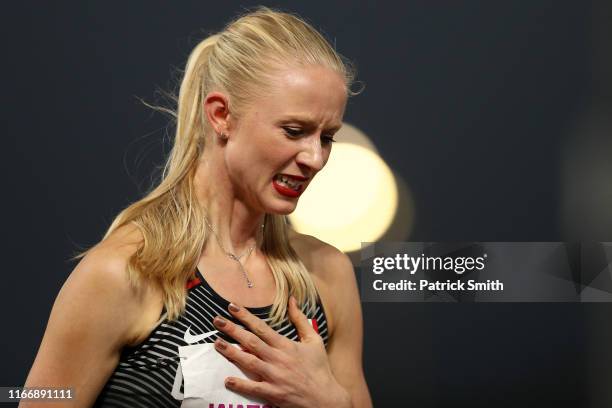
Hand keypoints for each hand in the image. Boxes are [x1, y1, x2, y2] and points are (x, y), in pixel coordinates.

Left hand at [212, 297, 351, 407]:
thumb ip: (300, 320)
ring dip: (231, 352)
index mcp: (286, 345)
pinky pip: (254, 388)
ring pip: (249, 362)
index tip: (232, 307)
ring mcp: (275, 376)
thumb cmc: (319, 368)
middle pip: (251, 342)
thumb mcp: (313, 340)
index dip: (246, 316)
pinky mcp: (274, 393)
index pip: (261, 327)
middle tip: (217, 320)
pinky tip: (227, 379)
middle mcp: (278, 359)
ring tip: (217, 344)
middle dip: (233, 330)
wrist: (326, 398)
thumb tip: (292, 300)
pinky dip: (240, 384)